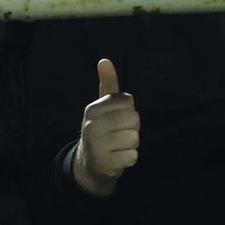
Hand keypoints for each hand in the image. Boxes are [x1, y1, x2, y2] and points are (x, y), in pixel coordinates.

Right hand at [71, 58, 138, 196]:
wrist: (89, 164)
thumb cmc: (101, 130)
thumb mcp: (102, 107)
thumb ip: (107, 84)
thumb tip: (105, 60)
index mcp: (93, 108)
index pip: (128, 101)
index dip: (128, 111)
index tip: (117, 119)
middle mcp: (92, 125)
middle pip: (134, 119)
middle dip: (132, 128)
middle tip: (120, 134)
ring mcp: (97, 145)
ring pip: (135, 138)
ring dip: (131, 144)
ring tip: (118, 146)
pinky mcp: (105, 163)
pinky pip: (133, 156)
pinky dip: (129, 158)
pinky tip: (118, 157)